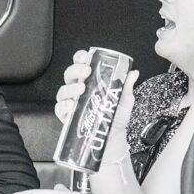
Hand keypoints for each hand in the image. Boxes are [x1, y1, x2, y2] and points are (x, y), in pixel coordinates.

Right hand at [54, 50, 138, 165]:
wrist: (112, 137)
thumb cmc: (116, 116)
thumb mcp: (124, 100)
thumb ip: (126, 86)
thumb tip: (134, 72)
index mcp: (90, 81)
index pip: (81, 65)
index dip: (80, 58)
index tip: (85, 56)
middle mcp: (78, 89)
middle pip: (70, 75)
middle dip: (75, 70)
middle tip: (86, 71)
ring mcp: (71, 103)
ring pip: (63, 91)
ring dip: (70, 88)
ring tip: (81, 89)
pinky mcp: (66, 117)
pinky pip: (59, 109)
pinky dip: (63, 106)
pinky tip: (71, 105)